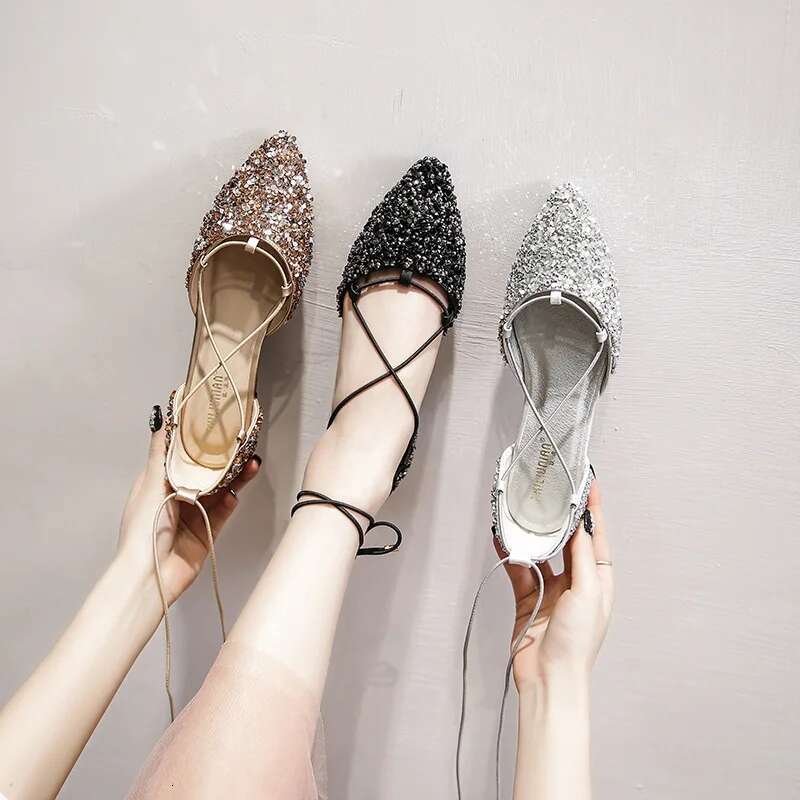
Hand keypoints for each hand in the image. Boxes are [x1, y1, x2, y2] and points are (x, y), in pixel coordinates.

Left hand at [117, 418, 260, 604]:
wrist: (150, 574)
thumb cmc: (142, 530)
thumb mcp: (150, 483)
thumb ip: (161, 452)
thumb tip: (162, 421)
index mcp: (157, 484)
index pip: (182, 456)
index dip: (199, 443)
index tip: (217, 428)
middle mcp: (175, 498)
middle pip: (205, 473)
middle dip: (224, 461)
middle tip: (243, 446)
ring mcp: (192, 516)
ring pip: (218, 491)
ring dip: (234, 479)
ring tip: (250, 466)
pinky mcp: (206, 534)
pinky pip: (222, 514)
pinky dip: (228, 503)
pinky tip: (234, 495)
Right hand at [497, 482, 612, 693]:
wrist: (549, 677)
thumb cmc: (576, 643)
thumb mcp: (587, 593)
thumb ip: (580, 557)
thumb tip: (580, 525)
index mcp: (598, 581)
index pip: (596, 537)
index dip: (593, 511)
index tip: (588, 485)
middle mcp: (576, 583)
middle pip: (568, 541)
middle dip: (560, 518)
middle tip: (551, 493)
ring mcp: (551, 590)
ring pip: (541, 553)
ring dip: (532, 536)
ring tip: (524, 513)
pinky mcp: (528, 599)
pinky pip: (519, 570)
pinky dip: (511, 554)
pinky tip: (503, 540)